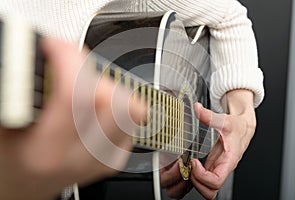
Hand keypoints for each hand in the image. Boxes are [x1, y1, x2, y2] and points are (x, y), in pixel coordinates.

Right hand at [0, 38, 146, 198]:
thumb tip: (39, 54)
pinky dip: (116, 106)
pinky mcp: (113, 157)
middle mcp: (81, 157)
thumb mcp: (2, 122)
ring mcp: (102, 159)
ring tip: (83, 92)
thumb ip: (22, 88)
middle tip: (71, 73)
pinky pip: (131, 121)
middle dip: (95, 76)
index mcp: (46, 151)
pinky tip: (93, 109)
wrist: (18, 188)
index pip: (76, 95)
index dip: (69, 60)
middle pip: (117, 102)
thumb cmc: (8, 158)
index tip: (56, 47)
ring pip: (131, 110)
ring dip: (109, 90)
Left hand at [160, 89, 255, 199]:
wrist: (243, 129)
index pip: (216, 181)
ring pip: (208, 190)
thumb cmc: (237, 127)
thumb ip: (210, 116)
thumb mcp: (224, 120)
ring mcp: (217, 170)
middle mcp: (223, 169)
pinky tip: (191, 166)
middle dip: (196, 182)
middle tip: (190, 166)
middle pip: (210, 191)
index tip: (194, 162)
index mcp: (228, 161)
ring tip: (190, 167)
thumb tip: (197, 108)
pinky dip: (196, 178)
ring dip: (196, 183)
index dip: (202, 176)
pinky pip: (204, 182)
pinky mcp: (213, 168)